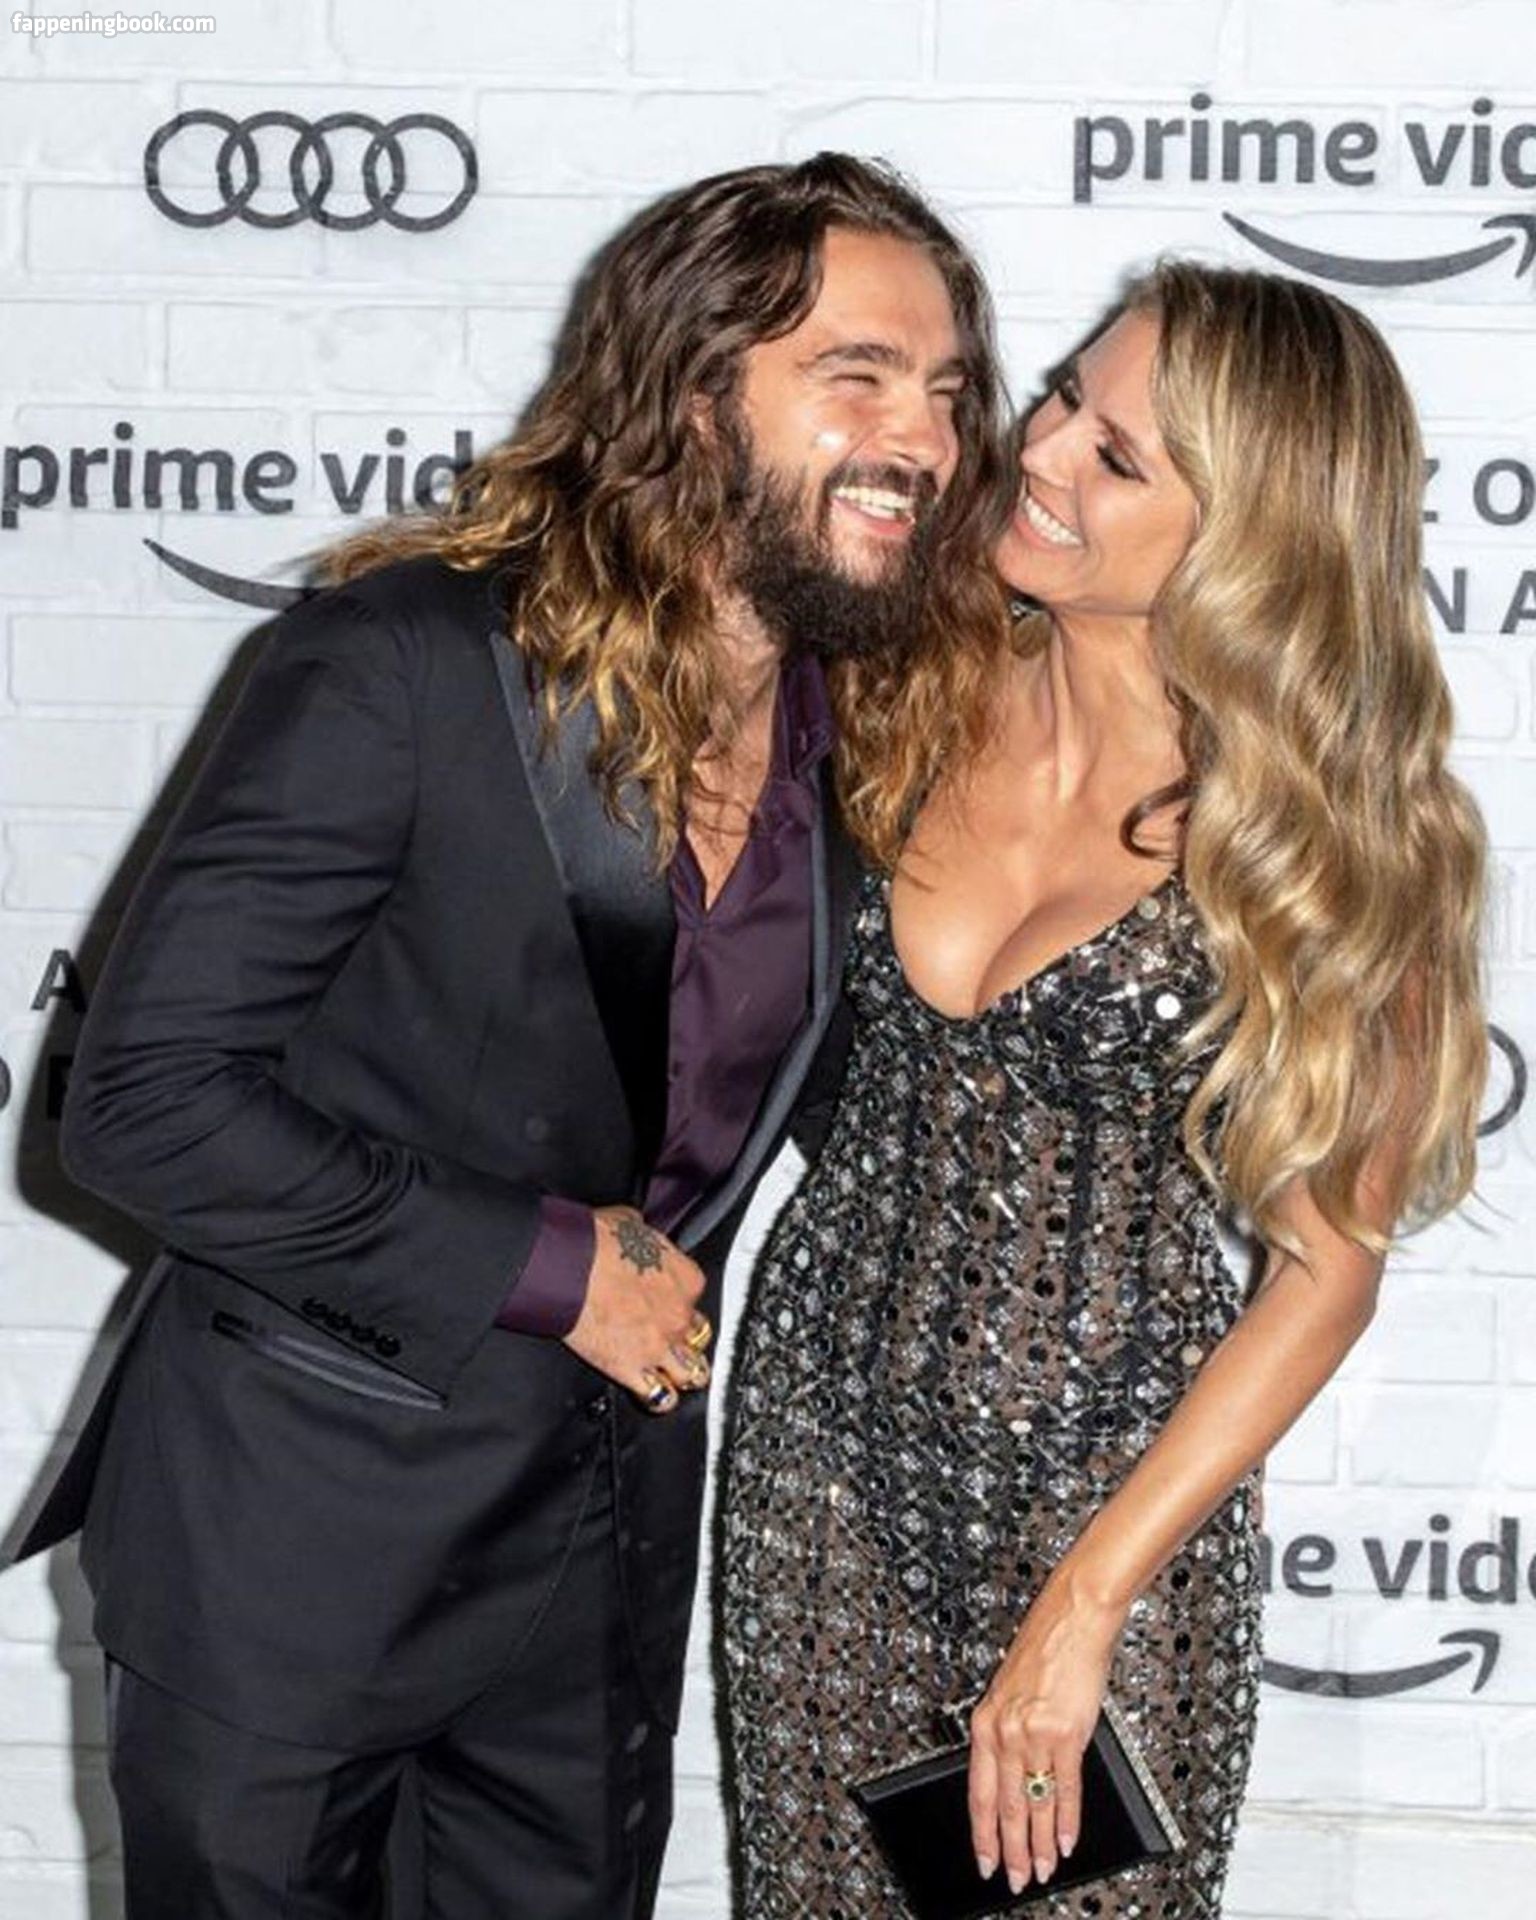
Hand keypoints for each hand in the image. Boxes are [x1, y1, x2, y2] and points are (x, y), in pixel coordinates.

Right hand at [563, 1206, 710, 1412]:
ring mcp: (659, 1346)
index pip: (696, 1295)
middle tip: (669, 1337)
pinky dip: (659, 1399)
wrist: (569, 1265)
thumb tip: (638, 1232)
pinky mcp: (632, 1369)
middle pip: (698, 1336)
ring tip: (672, 1373)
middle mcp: (679, 1315)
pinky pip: (660, 1398)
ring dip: (682, 1373)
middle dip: (684, 1338)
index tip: (666, 1300)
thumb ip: (646, 1236)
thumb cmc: (594, 1241)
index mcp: (685, 1279)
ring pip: (692, 1373)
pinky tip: (654, 1395)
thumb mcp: (630, 1222)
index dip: (679, 1299)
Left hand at [967, 1573, 1123, 1894]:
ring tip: (1041, 1871)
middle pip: (1006, 1806)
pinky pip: (1065, 1789)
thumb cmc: (1046, 1649)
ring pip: (1034, 1804)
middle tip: (1015, 1880)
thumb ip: (1010, 1733)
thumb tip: (1019, 1778)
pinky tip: (1066, 1842)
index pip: (978, 1792)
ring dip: (1038, 1845)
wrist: (1073, 1617)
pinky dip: (1066, 1821)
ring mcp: (1034, 1733)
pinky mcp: (1066, 1732)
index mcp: (985, 1721)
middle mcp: (1005, 1730)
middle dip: (1010, 1850)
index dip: (981, 1832)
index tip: (983, 1860)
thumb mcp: (1012, 1692)